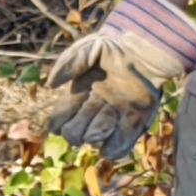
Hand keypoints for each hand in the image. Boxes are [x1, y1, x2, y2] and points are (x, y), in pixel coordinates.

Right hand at [39, 0, 195, 159]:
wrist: (145, 46)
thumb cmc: (115, 45)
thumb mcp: (88, 48)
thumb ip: (69, 63)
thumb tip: (51, 85)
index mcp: (80, 93)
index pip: (62, 116)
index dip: (57, 123)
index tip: (58, 122)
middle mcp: (95, 108)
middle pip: (76, 131)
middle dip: (75, 132)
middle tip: (82, 122)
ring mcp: (115, 115)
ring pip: (96, 137)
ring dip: (93, 136)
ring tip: (98, 126)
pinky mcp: (136, 119)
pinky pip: (123, 141)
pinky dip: (114, 149)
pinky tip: (107, 150)